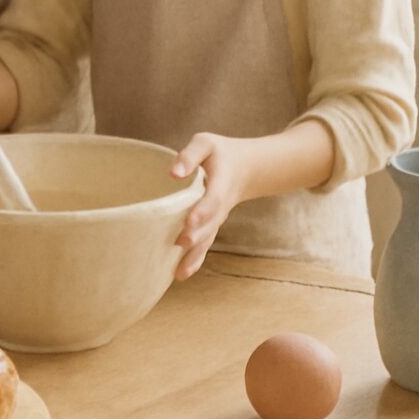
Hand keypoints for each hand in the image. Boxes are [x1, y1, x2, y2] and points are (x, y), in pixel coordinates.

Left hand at [169, 133, 250, 280]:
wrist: (245, 169)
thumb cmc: (219, 153)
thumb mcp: (206, 144)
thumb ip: (190, 155)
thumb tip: (173, 173)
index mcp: (220, 184)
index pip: (212, 200)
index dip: (202, 211)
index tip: (189, 221)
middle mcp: (220, 206)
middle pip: (209, 225)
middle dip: (196, 235)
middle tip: (180, 243)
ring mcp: (217, 219)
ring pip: (207, 240)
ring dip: (194, 256)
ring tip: (178, 273)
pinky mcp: (211, 227)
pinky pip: (204, 245)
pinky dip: (194, 260)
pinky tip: (180, 275)